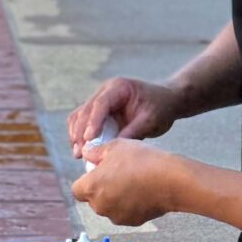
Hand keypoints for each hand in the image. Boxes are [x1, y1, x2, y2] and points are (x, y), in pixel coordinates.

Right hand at [67, 76, 181, 157]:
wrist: (165, 101)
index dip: (93, 121)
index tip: (88, 139)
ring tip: (77, 154)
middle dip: (80, 132)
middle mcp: (105, 91)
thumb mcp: (150, 120)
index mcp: (119, 87)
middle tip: (79, 153)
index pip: (100, 103)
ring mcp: (99, 100)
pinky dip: (79, 135)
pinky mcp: (98, 111)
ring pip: (79, 115)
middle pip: (85, 110)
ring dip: (76, 134)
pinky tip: (81, 150)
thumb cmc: (160, 108)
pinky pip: (83, 122)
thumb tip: (112, 149)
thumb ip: (133, 132)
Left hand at [71, 137, 180, 226]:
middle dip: (101, 188)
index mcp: (92, 188)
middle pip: (93, 199)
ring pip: (110, 206)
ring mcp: (117, 216)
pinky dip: (130, 204)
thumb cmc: (141, 160)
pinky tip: (143, 190)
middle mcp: (100, 206)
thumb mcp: (115, 146)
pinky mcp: (133, 222)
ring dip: (116, 197)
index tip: (97, 171)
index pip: (76, 190)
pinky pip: (125, 212)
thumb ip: (96, 152)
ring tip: (133, 180)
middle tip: (118, 172)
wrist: (170, 180)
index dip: (85, 180)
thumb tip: (87, 154)